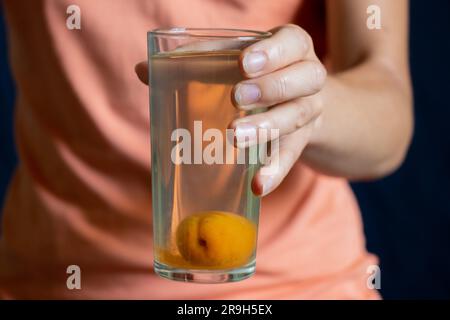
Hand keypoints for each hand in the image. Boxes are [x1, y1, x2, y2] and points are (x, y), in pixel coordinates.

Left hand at [135, 24, 326, 196]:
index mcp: (291, 47)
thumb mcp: (234, 59)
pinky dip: (274, 171)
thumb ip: (195, 61)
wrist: (296, 99)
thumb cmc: (256, 74)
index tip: (244, 63)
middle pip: (305, 79)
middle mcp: (308, 77)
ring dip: (267, 127)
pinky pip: (291, 157)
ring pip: (298, 117)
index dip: (273, 53)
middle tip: (237, 98)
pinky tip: (257, 186)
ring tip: (235, 136)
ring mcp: (308, 110)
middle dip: (270, 88)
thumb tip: (142, 70)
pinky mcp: (301, 141)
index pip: (292, 43)